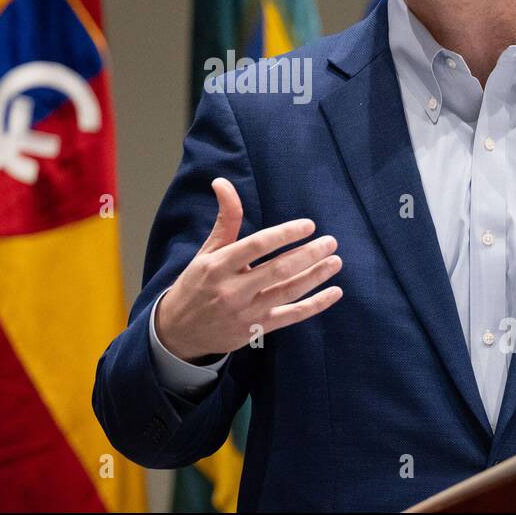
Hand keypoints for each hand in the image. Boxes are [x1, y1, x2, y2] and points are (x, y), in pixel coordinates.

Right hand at [155, 177, 343, 362]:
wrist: (180, 332)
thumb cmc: (197, 285)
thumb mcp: (207, 251)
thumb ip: (225, 220)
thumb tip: (222, 182)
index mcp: (218, 266)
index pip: (257, 245)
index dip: (285, 234)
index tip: (308, 225)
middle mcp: (232, 290)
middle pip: (278, 270)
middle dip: (308, 254)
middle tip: (331, 242)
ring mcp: (246, 312)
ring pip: (288, 292)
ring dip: (316, 276)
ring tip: (335, 261)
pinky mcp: (256, 328)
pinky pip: (291, 316)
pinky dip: (315, 305)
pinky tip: (334, 292)